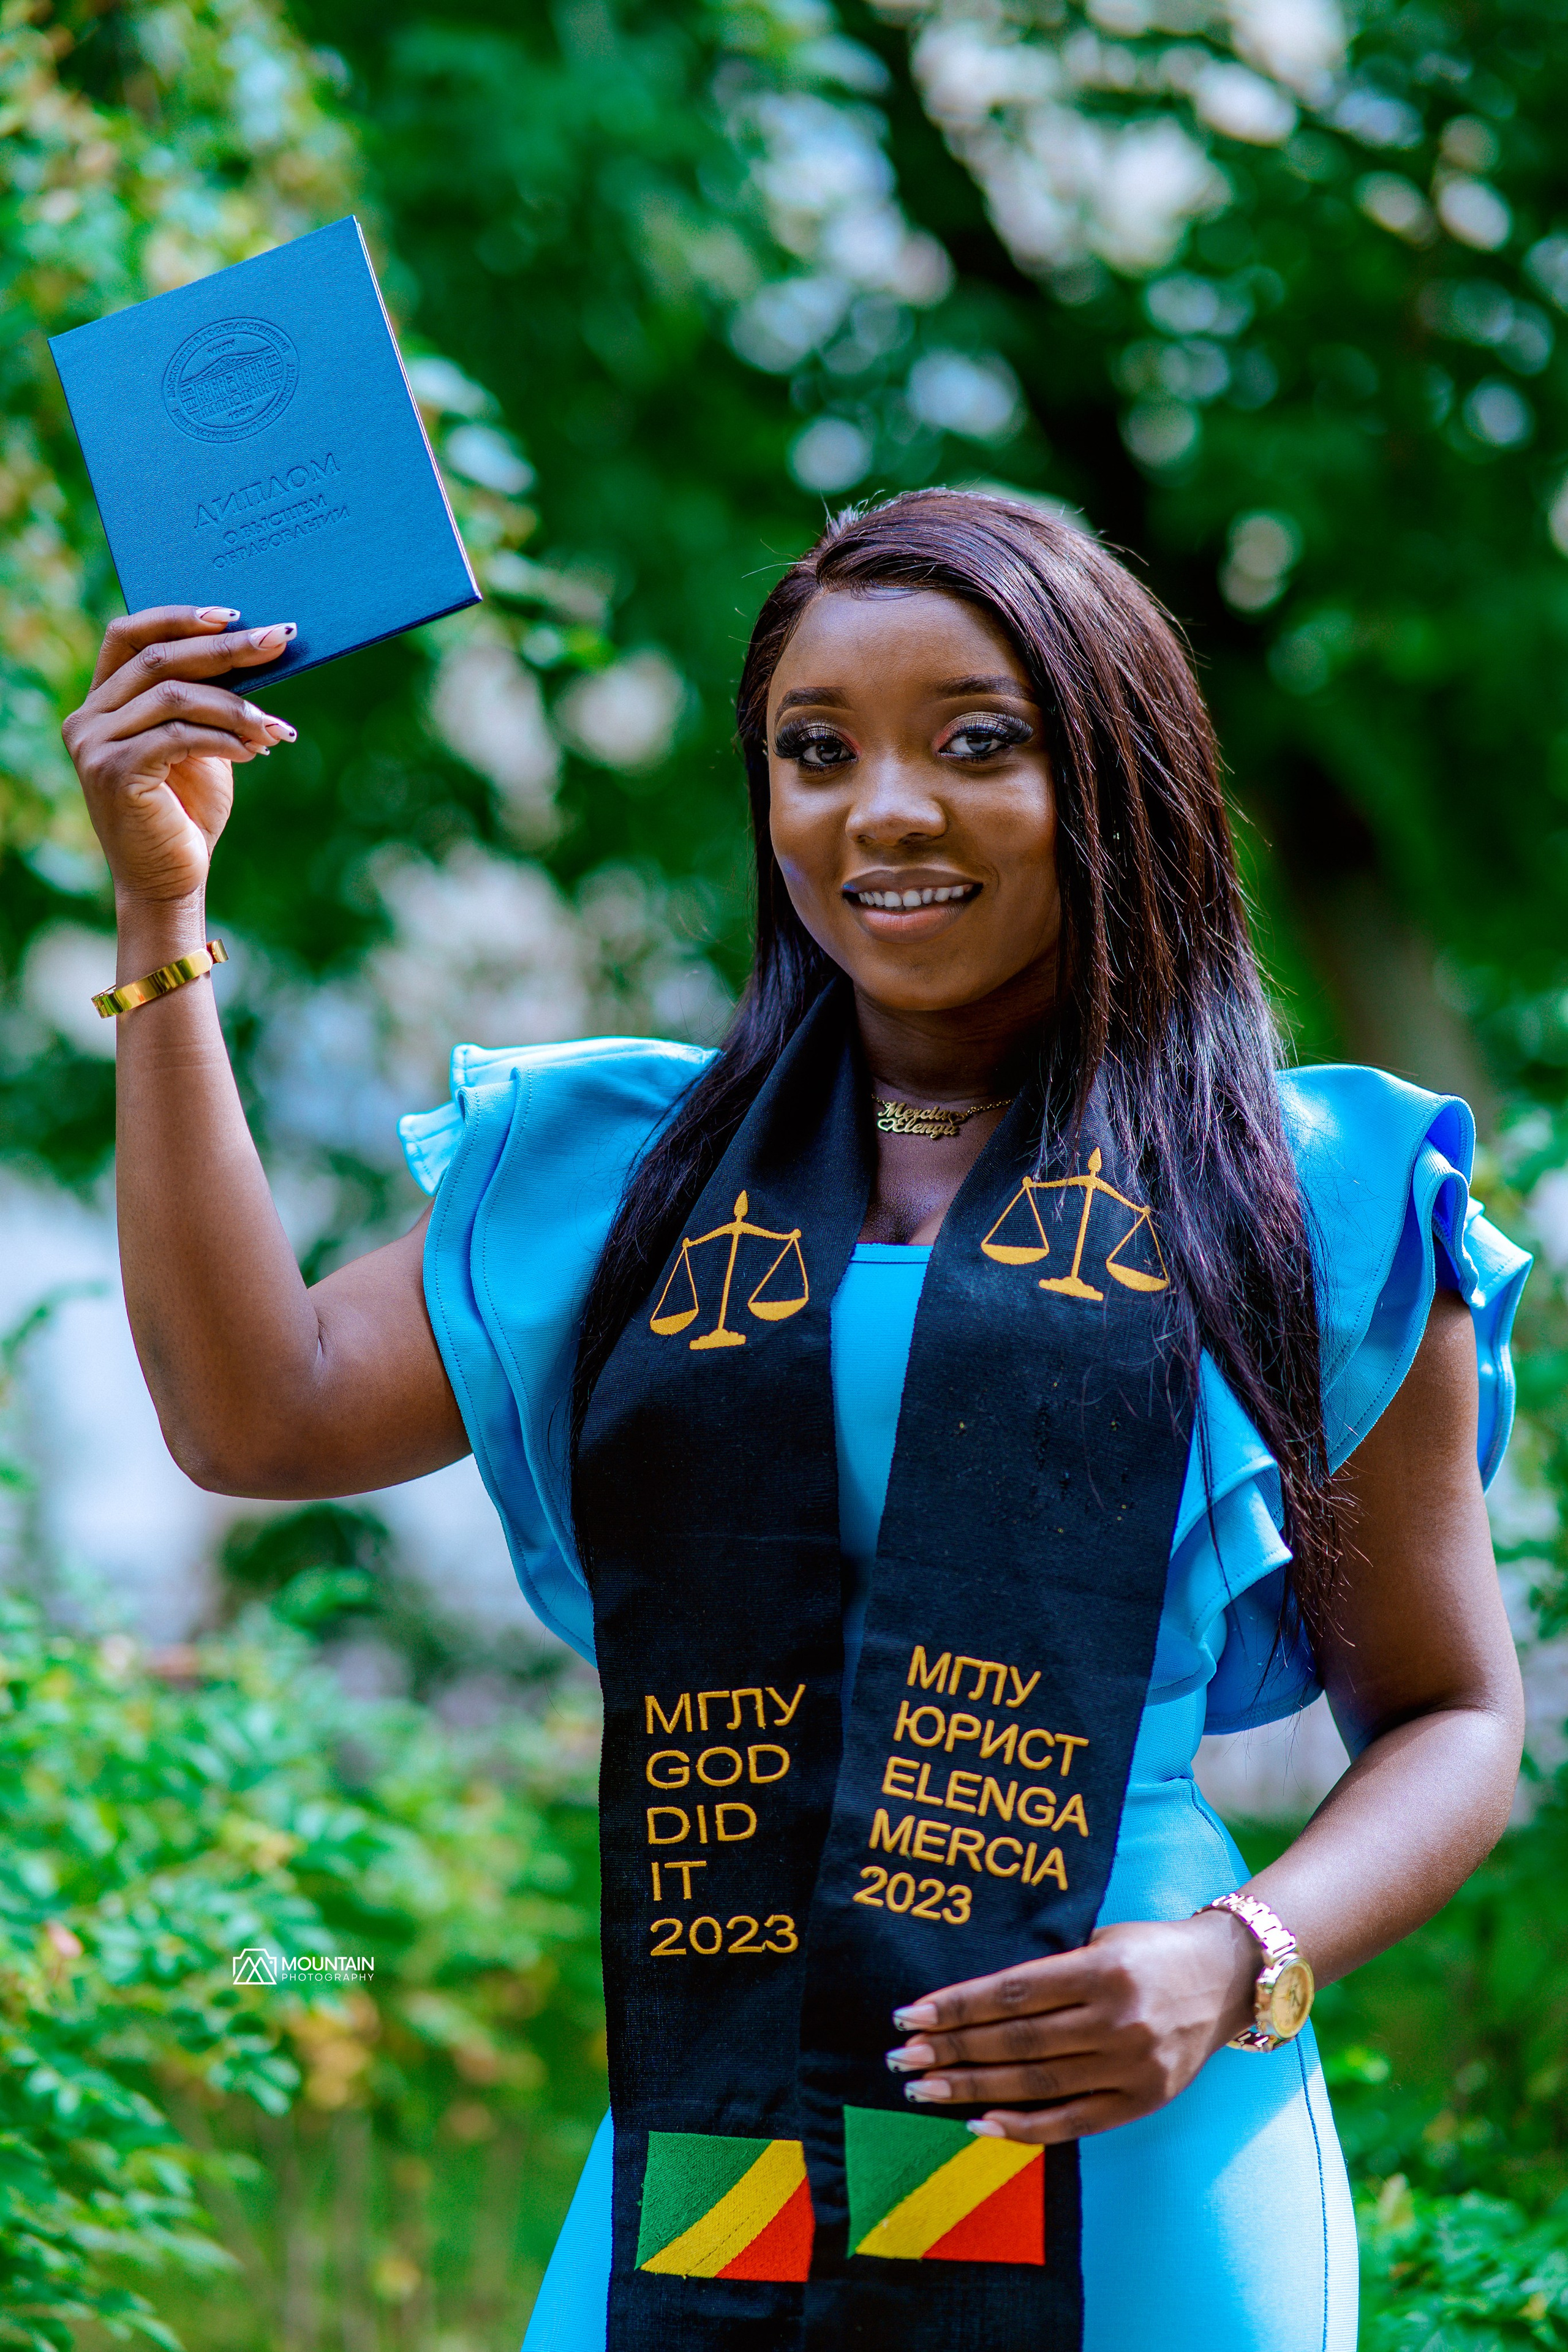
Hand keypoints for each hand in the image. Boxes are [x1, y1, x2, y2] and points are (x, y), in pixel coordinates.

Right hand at [62, 607, 299, 906]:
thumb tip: (256, 652)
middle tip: (280, 640)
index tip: (232, 614)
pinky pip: (179, 737)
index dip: (178, 617)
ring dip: (237, 706)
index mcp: (102, 702)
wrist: (171, 881)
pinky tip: (256, 750)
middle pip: (159, 658)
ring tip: (276, 727)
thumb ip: (206, 702)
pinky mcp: (114, 772)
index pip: (128, 635)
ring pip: (174, 696)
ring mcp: (95, 745)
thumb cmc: (188, 813)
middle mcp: (88, 718)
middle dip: (227, 650)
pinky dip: (225, 739)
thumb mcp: (199, 746)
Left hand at [884, 1912, 1259, 2142]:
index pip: (1012, 1993)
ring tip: (925, 2089)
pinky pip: (1071, 2122)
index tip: (910, 2015)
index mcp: (1101, 1970)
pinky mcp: (1142, 2101)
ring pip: (1036, 2084)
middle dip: (952, 2051)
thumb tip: (971, 2002)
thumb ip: (1048, 1970)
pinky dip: (1022, 2127)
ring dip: (972, 2089)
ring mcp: (1131, 2066)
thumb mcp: (1100, 1940)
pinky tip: (978, 2124)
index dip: (957, 2007)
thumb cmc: (1149, 1950)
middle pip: (1016, 2042)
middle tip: (902, 2058)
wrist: (1226, 1977)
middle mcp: (1116, 2020)